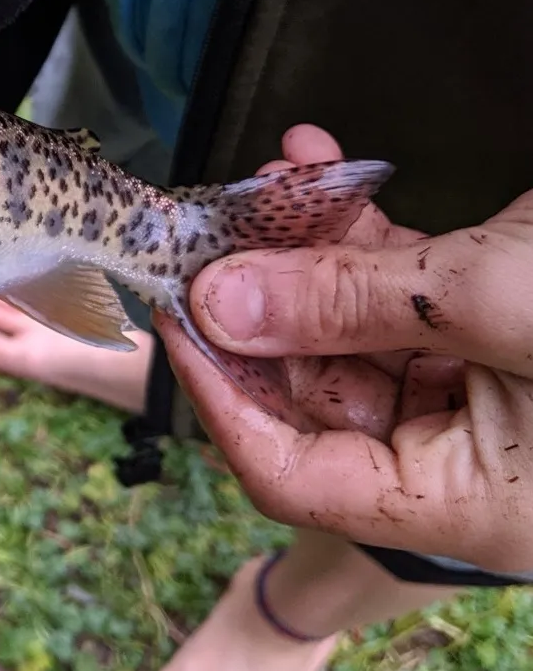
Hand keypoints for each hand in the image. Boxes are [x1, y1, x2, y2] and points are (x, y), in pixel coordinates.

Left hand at [158, 125, 532, 573]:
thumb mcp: (497, 302)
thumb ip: (347, 305)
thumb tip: (218, 300)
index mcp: (465, 503)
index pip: (293, 474)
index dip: (221, 395)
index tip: (172, 314)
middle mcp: (469, 464)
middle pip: (315, 393)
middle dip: (261, 301)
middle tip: (212, 224)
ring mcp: (489, 400)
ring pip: (354, 334)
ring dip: (309, 252)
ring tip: (275, 174)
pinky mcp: (503, 337)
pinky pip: (404, 298)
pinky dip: (367, 238)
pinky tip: (326, 167)